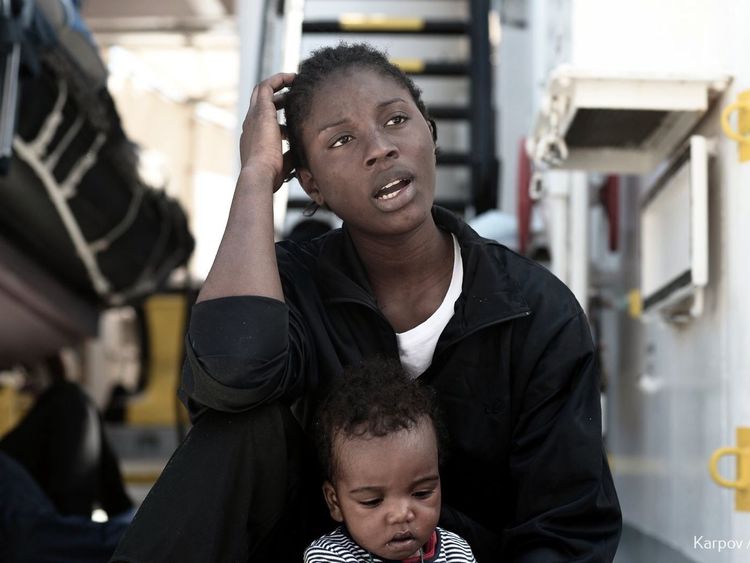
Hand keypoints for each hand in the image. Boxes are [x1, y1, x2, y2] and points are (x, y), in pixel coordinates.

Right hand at [240, 72, 295, 190]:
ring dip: (277, 84)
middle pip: (259, 102)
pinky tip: (293, 78)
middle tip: (292, 94)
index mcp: (254, 139)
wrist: (260, 174)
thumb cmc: (271, 175)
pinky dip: (279, 79)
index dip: (278, 117)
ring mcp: (254, 116)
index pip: (264, 122)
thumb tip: (302, 150)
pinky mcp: (261, 111)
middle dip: (275, 96)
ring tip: (295, 81)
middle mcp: (251, 125)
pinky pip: (267, 86)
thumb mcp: (284, 163)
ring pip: (261, 91)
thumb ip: (291, 154)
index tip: (292, 117)